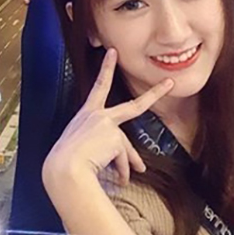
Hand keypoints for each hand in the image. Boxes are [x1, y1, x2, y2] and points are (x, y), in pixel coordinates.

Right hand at [43, 48, 173, 196]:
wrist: (63, 168)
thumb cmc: (65, 161)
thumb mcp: (82, 147)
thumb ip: (102, 147)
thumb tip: (124, 162)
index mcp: (86, 113)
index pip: (99, 87)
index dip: (106, 69)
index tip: (112, 53)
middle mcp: (98, 115)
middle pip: (134, 107)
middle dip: (154, 94)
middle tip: (170, 84)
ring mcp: (108, 126)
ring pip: (125, 148)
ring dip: (129, 162)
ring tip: (134, 174)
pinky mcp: (114, 138)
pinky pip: (123, 159)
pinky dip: (122, 171)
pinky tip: (118, 181)